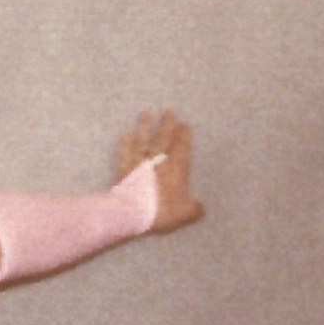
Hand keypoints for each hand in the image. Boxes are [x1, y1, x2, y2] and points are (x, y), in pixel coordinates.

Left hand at [121, 110, 202, 232]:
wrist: (131, 214)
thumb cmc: (161, 212)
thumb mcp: (184, 213)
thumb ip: (194, 208)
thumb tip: (200, 207)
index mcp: (177, 169)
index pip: (182, 147)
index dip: (183, 136)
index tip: (184, 124)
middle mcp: (159, 162)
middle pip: (163, 139)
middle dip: (167, 125)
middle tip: (168, 110)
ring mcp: (139, 163)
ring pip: (144, 141)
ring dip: (145, 127)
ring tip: (146, 113)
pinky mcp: (123, 169)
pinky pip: (125, 152)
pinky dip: (125, 143)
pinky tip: (125, 133)